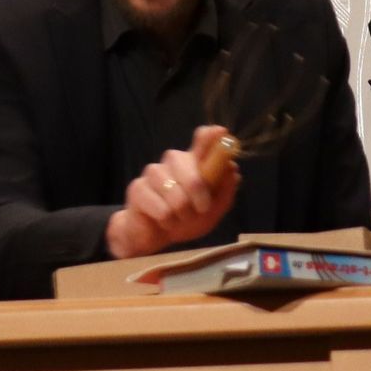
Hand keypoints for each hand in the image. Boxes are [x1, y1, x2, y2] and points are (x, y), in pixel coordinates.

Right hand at [106, 125, 242, 259]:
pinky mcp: (138, 188)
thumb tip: (232, 169)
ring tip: (177, 218)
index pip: (202, 140)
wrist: (155, 237)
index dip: (211, 137)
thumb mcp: (212, 211)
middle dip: (198, 196)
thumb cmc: (186, 219)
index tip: (221, 133)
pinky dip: (167, 222)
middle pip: (190, 170)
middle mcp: (174, 161)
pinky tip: (162, 221)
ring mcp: (154, 172)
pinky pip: (161, 209)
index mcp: (195, 162)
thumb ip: (224, 191)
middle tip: (200, 210)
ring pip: (176, 195)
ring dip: (182, 214)